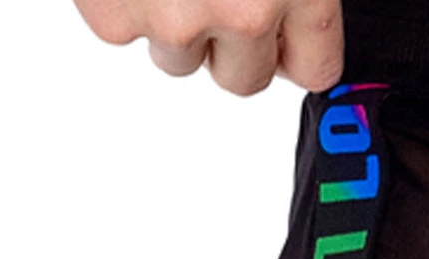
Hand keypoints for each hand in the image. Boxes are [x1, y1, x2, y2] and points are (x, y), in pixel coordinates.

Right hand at [74, 0, 343, 95]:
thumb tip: (295, 29)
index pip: (315, 68)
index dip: (297, 47)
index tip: (286, 36)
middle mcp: (242, 14)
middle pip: (245, 79)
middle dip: (233, 41)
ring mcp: (174, 20)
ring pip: (180, 59)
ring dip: (175, 20)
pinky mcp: (113, 14)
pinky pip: (123, 29)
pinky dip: (121, 0)